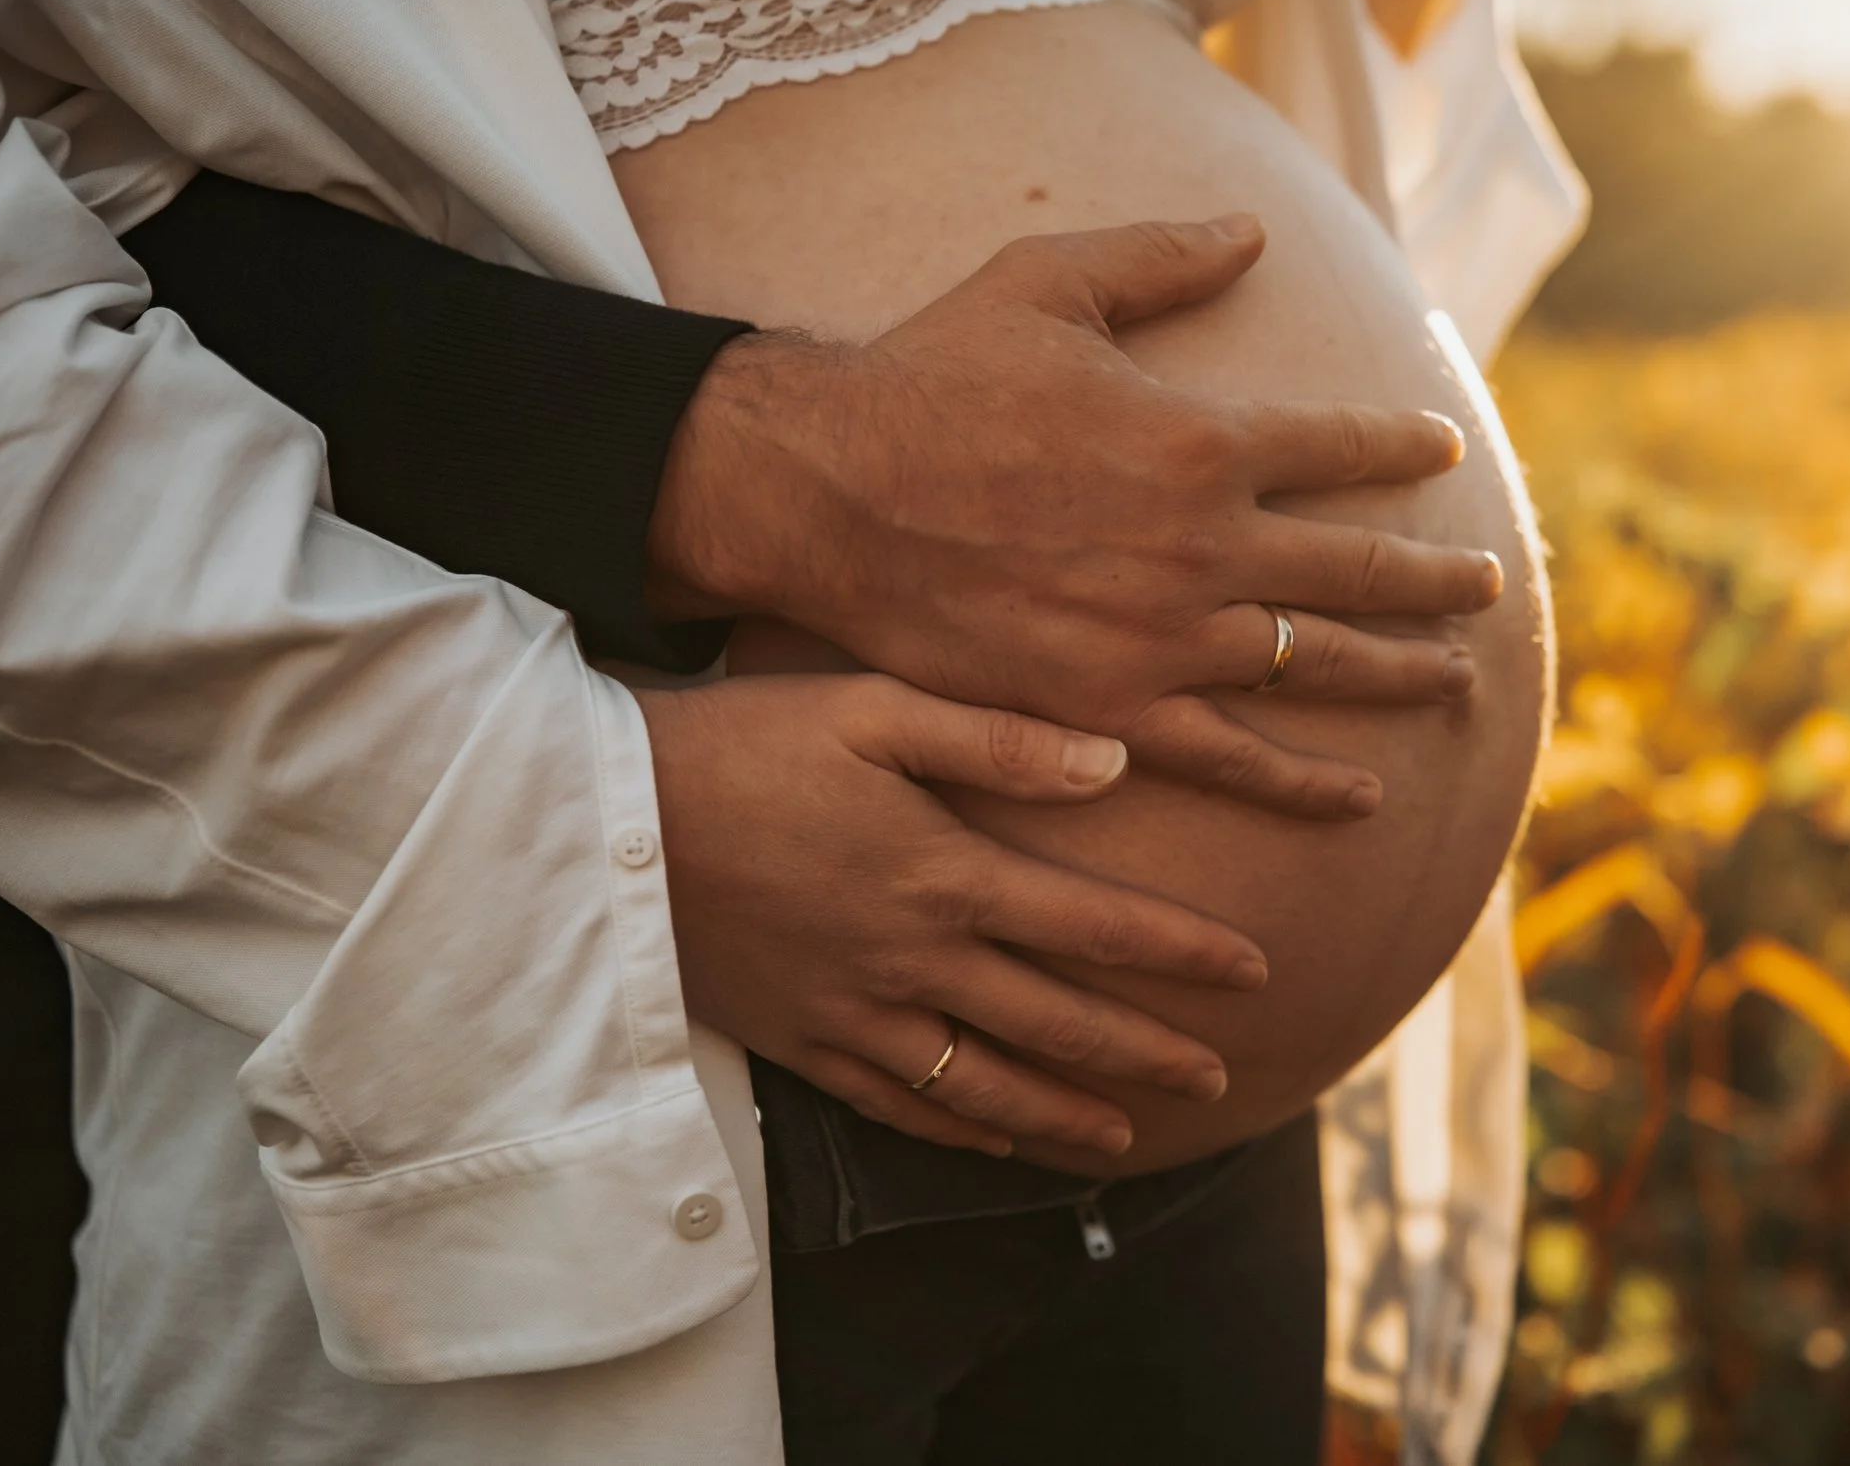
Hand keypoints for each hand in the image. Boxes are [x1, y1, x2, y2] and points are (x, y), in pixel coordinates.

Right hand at [636, 673, 1269, 1157]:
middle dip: (1146, 1055)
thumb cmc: (736, 740)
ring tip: (1125, 1140)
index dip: (1182, 953)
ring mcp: (851, 1013)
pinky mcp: (795, 1039)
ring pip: (984, 1088)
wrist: (596, 820)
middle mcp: (911, 958)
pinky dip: (958, 1131)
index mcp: (944, 871)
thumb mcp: (870, 708)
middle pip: (1057, 1024)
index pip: (1094, 924)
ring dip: (1065, 1116)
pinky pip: (895, 1105)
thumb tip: (1116, 764)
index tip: (1254, 973)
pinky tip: (995, 1141)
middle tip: (1217, 1079)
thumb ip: (998, 739)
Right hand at [645, 216, 1502, 819]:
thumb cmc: (930, 376)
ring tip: (1457, 680)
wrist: (826, 492)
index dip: (1401, 442)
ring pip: (1320, 663)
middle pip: (1360, 564)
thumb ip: (1160, 257)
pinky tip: (1364, 796)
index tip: (1439, 448)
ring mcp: (1166, 636)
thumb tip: (1251, 231)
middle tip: (1488, 585)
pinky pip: (1236, 757)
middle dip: (1437, 576)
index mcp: (1202, 436)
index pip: (1342, 441)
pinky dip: (1305, 780)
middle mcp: (1205, 544)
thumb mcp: (1046, 282)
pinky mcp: (1113, 707)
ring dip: (1401, 671)